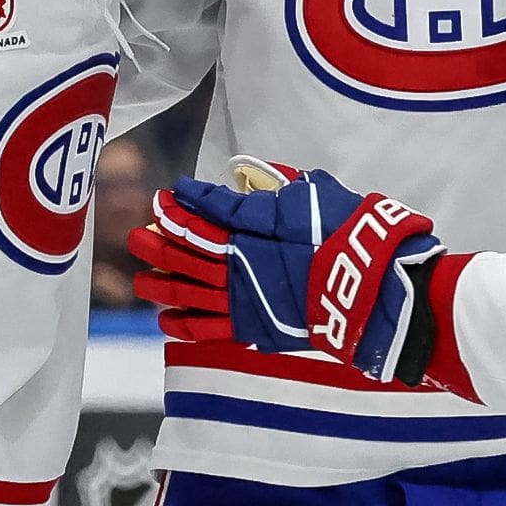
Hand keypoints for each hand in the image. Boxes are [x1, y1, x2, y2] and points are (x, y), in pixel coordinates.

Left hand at [128, 165, 449, 382]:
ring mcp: (240, 297)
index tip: (167, 197)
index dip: (182, 204)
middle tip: (136, 236)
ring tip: (140, 279)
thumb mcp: (316, 192)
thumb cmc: (348, 231)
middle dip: (158, 241)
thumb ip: (285, 183)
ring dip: (160, 282)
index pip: (205, 210)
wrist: (369, 285)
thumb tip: (265, 177)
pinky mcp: (252, 327)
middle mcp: (235, 260)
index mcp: (250, 223)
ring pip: (186, 289)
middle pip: (185, 250)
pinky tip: (165, 319)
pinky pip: (207, 329)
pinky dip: (183, 324)